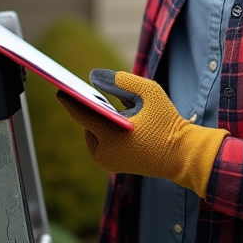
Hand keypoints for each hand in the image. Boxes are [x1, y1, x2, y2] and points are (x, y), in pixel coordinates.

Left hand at [57, 69, 227, 198]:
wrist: (183, 156)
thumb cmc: (168, 122)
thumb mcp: (149, 93)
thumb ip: (121, 81)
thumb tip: (94, 77)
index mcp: (112, 135)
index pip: (82, 114)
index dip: (69, 100)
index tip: (59, 87)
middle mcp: (105, 152)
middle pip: (88, 123)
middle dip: (93, 110)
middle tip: (91, 94)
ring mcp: (107, 162)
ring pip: (93, 133)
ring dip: (99, 121)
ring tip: (101, 105)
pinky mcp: (112, 166)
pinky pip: (101, 142)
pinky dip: (106, 130)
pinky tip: (112, 118)